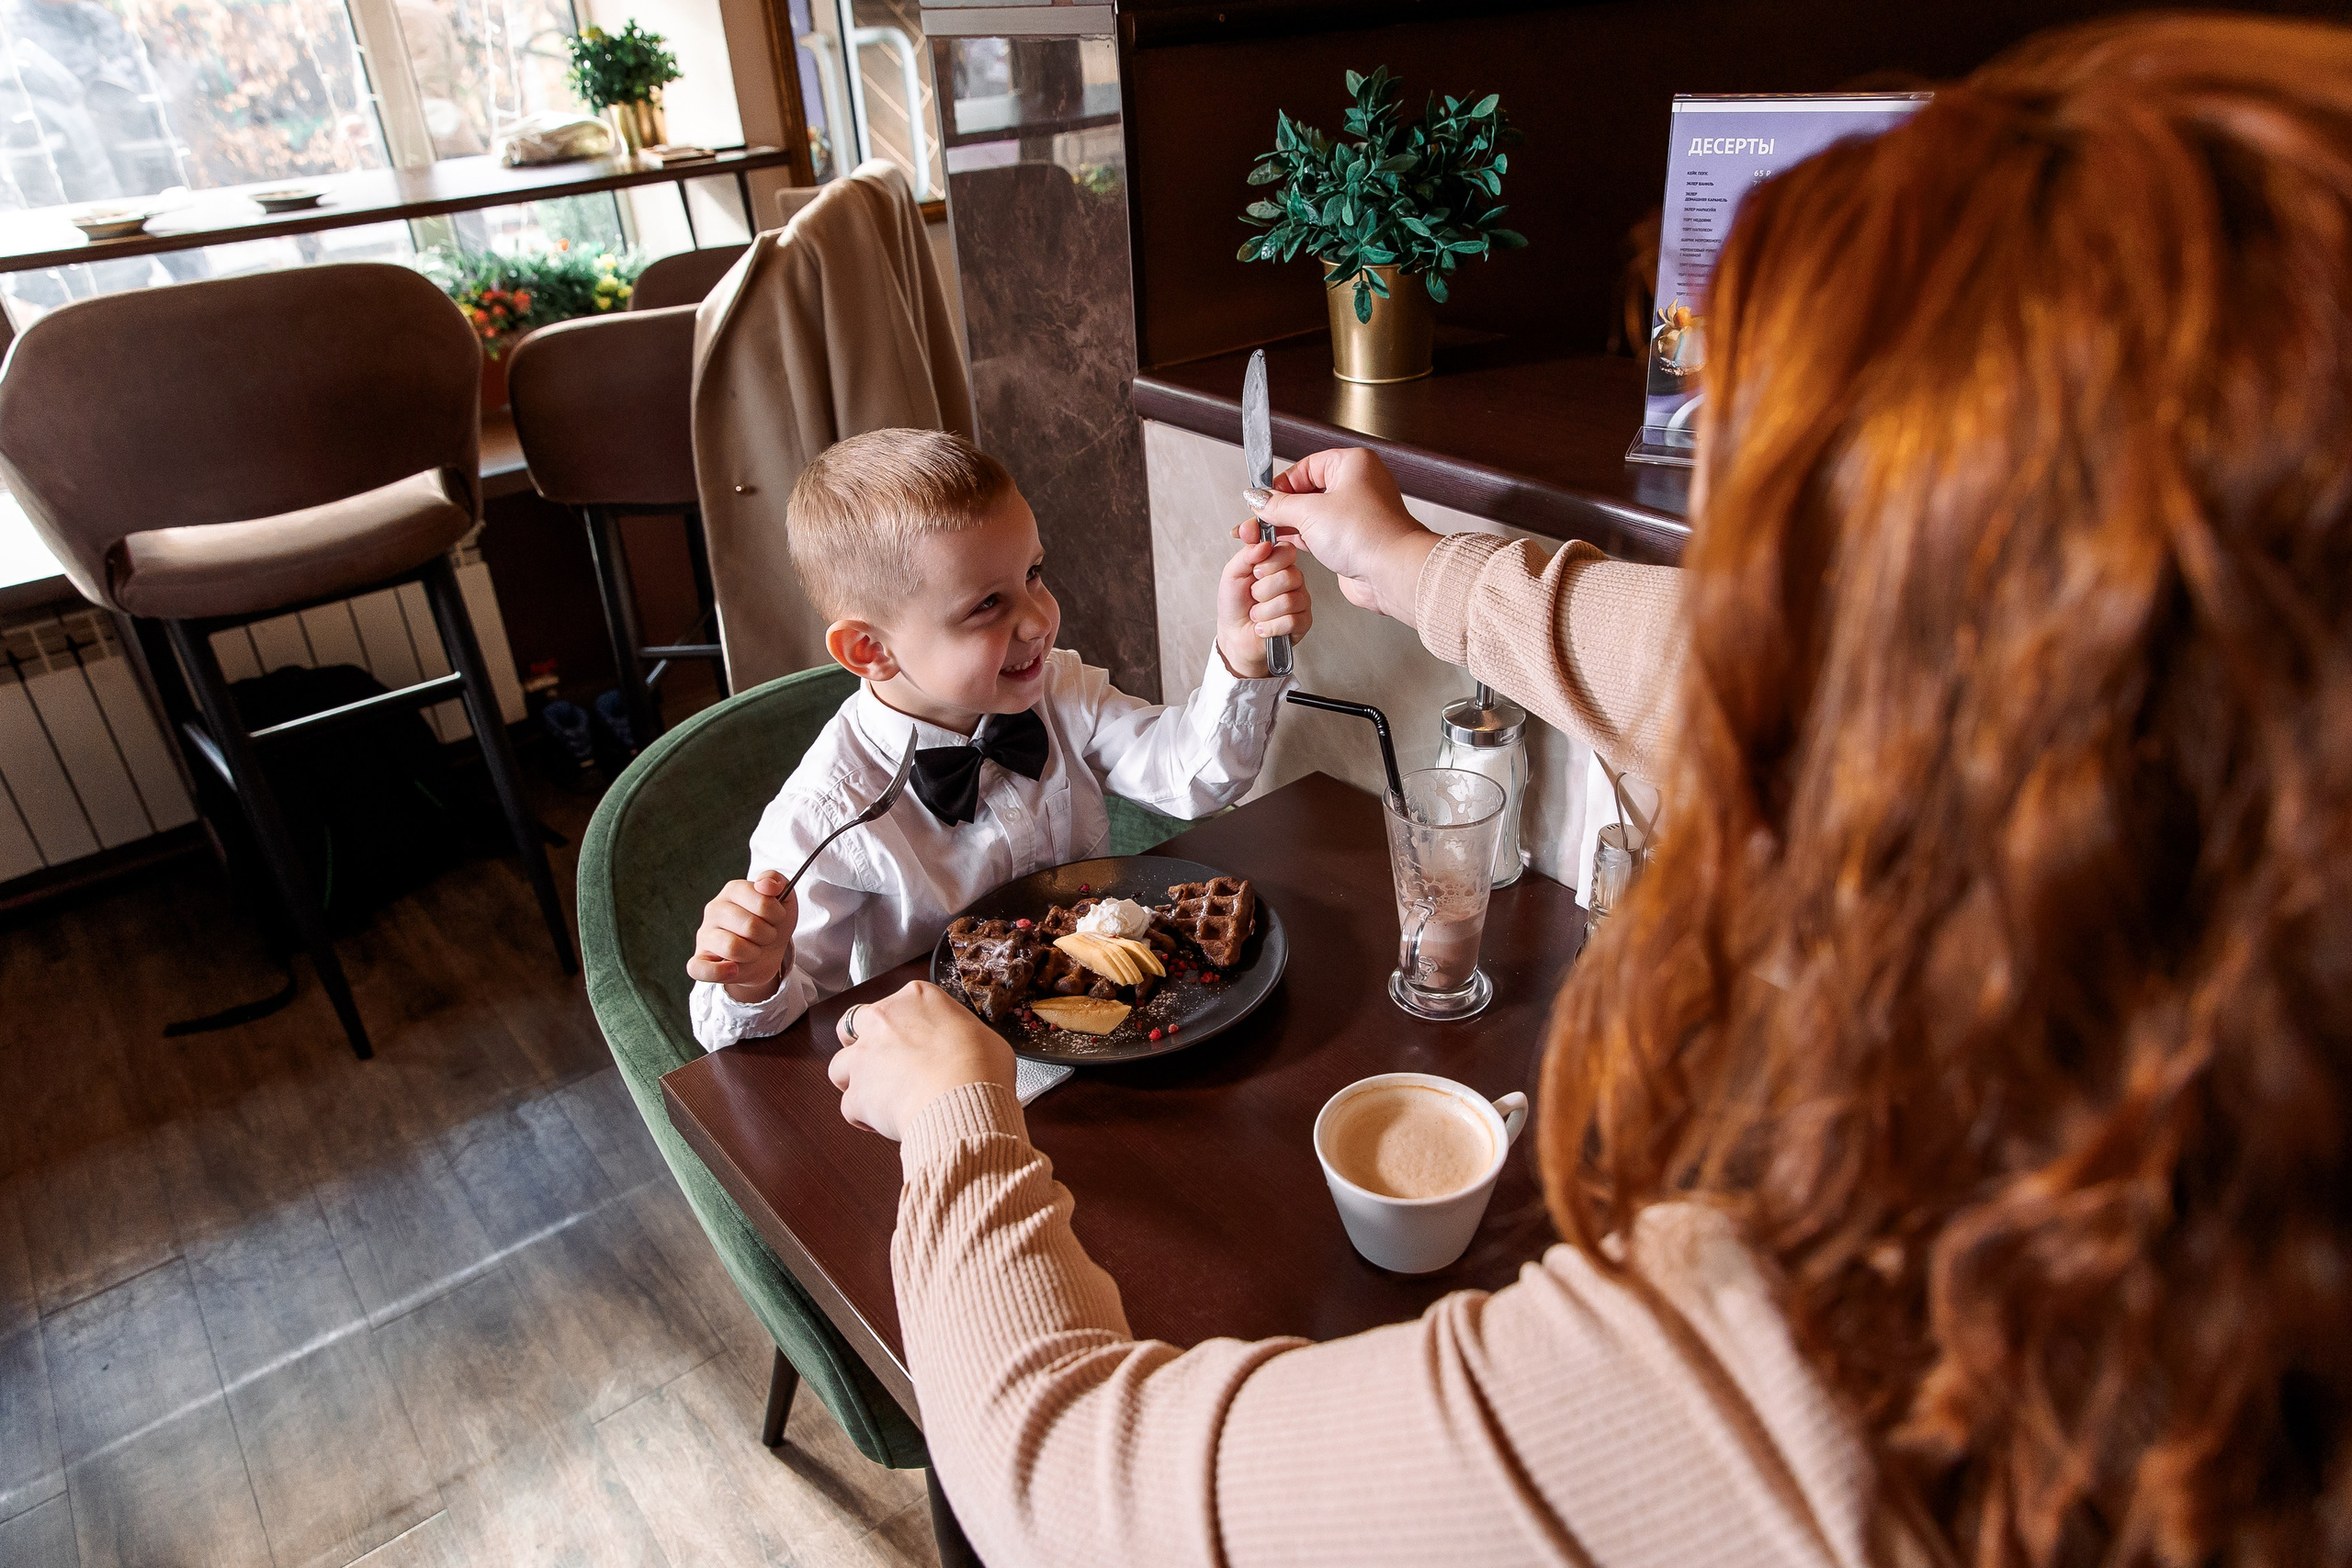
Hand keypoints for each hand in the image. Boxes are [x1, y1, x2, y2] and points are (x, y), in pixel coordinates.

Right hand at [687, 870, 796, 1003]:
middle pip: (750, 926)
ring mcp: (704, 935)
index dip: (777, 914)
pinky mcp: (699, 960)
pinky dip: (719, 972)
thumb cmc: (772, 922)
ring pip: (733, 947)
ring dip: (753, 953)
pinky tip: (733, 969)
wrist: (769, 953)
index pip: (763, 902)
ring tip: (753, 950)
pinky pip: (699, 969)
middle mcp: (714, 909)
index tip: (776, 917)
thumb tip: (766, 884)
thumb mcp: (784, 899)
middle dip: (767, 936)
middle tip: (765, 936)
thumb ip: (777, 880)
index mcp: (733, 890)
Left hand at [827, 981, 1016, 1140]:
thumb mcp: (984, 1036)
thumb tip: (964, 1049)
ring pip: (839, 1065)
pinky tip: (883, 1123)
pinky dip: (863, 1117)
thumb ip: (961, 1035)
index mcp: (916, 998)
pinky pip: (849, 1107)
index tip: (914, 1043)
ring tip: (878, 1095)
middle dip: (861, 1043)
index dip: (903, 1026)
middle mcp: (883, 1020)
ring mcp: (864, 1057)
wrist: (963, 1100)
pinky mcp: (857, 1093)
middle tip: (883, 1062)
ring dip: (854, 1080)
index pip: (897, 1004)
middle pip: (853, 1025)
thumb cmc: (981, 1067)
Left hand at [1216, 533, 1312, 676]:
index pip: (1288, 551)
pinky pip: (1291, 621)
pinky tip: (1263, 627)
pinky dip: (1270, 627)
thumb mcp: (1232, 574)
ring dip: (1263, 612)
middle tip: (1253, 597)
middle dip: (1262, 591)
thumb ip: (1246, 555)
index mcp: (1279, 564)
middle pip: (1289, 577)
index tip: (1255, 573)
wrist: (1234, 635)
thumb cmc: (1235, 603)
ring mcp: (1301, 601)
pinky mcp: (1303, 622)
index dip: (1270, 563)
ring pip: (1288, 601)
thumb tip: (1264, 544)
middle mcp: (1293, 580)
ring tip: (1256, 615)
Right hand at [1236, 448, 1436, 623]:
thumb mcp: (1310, 513)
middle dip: (1282, 506)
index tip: (1261, 498)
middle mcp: (1357, 484)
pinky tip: (1283, 543)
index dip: (1281, 484)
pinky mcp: (1352, 538)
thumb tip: (1258, 498)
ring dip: (1289, 524)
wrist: (1392, 572)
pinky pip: (1320, 532)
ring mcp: (1356, 513)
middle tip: (1260, 519)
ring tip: (1266, 533)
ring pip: (1312, 513)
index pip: (1305, 466)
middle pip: (1307, 490)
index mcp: (1352, 464)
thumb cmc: (1366, 534)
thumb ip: (1279, 505)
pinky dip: (1302, 537)